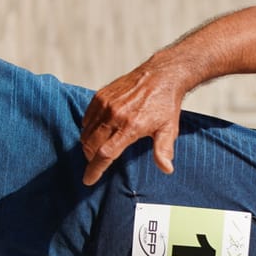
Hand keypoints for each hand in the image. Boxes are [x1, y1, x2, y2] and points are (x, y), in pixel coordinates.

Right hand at [80, 60, 186, 184]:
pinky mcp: (101, 95)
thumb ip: (163, 150)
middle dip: (90, 159)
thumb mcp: (168, 129)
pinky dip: (88, 128)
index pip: (105, 154)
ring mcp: (105, 104)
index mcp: (130, 127)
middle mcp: (114, 115)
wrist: (161, 75)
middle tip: (96, 164)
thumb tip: (167, 169)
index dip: (94, 169)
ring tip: (98, 149)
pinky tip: (97, 132)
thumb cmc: (165, 104)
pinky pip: (86, 118)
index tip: (88, 180)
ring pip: (86, 132)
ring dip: (88, 144)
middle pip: (91, 145)